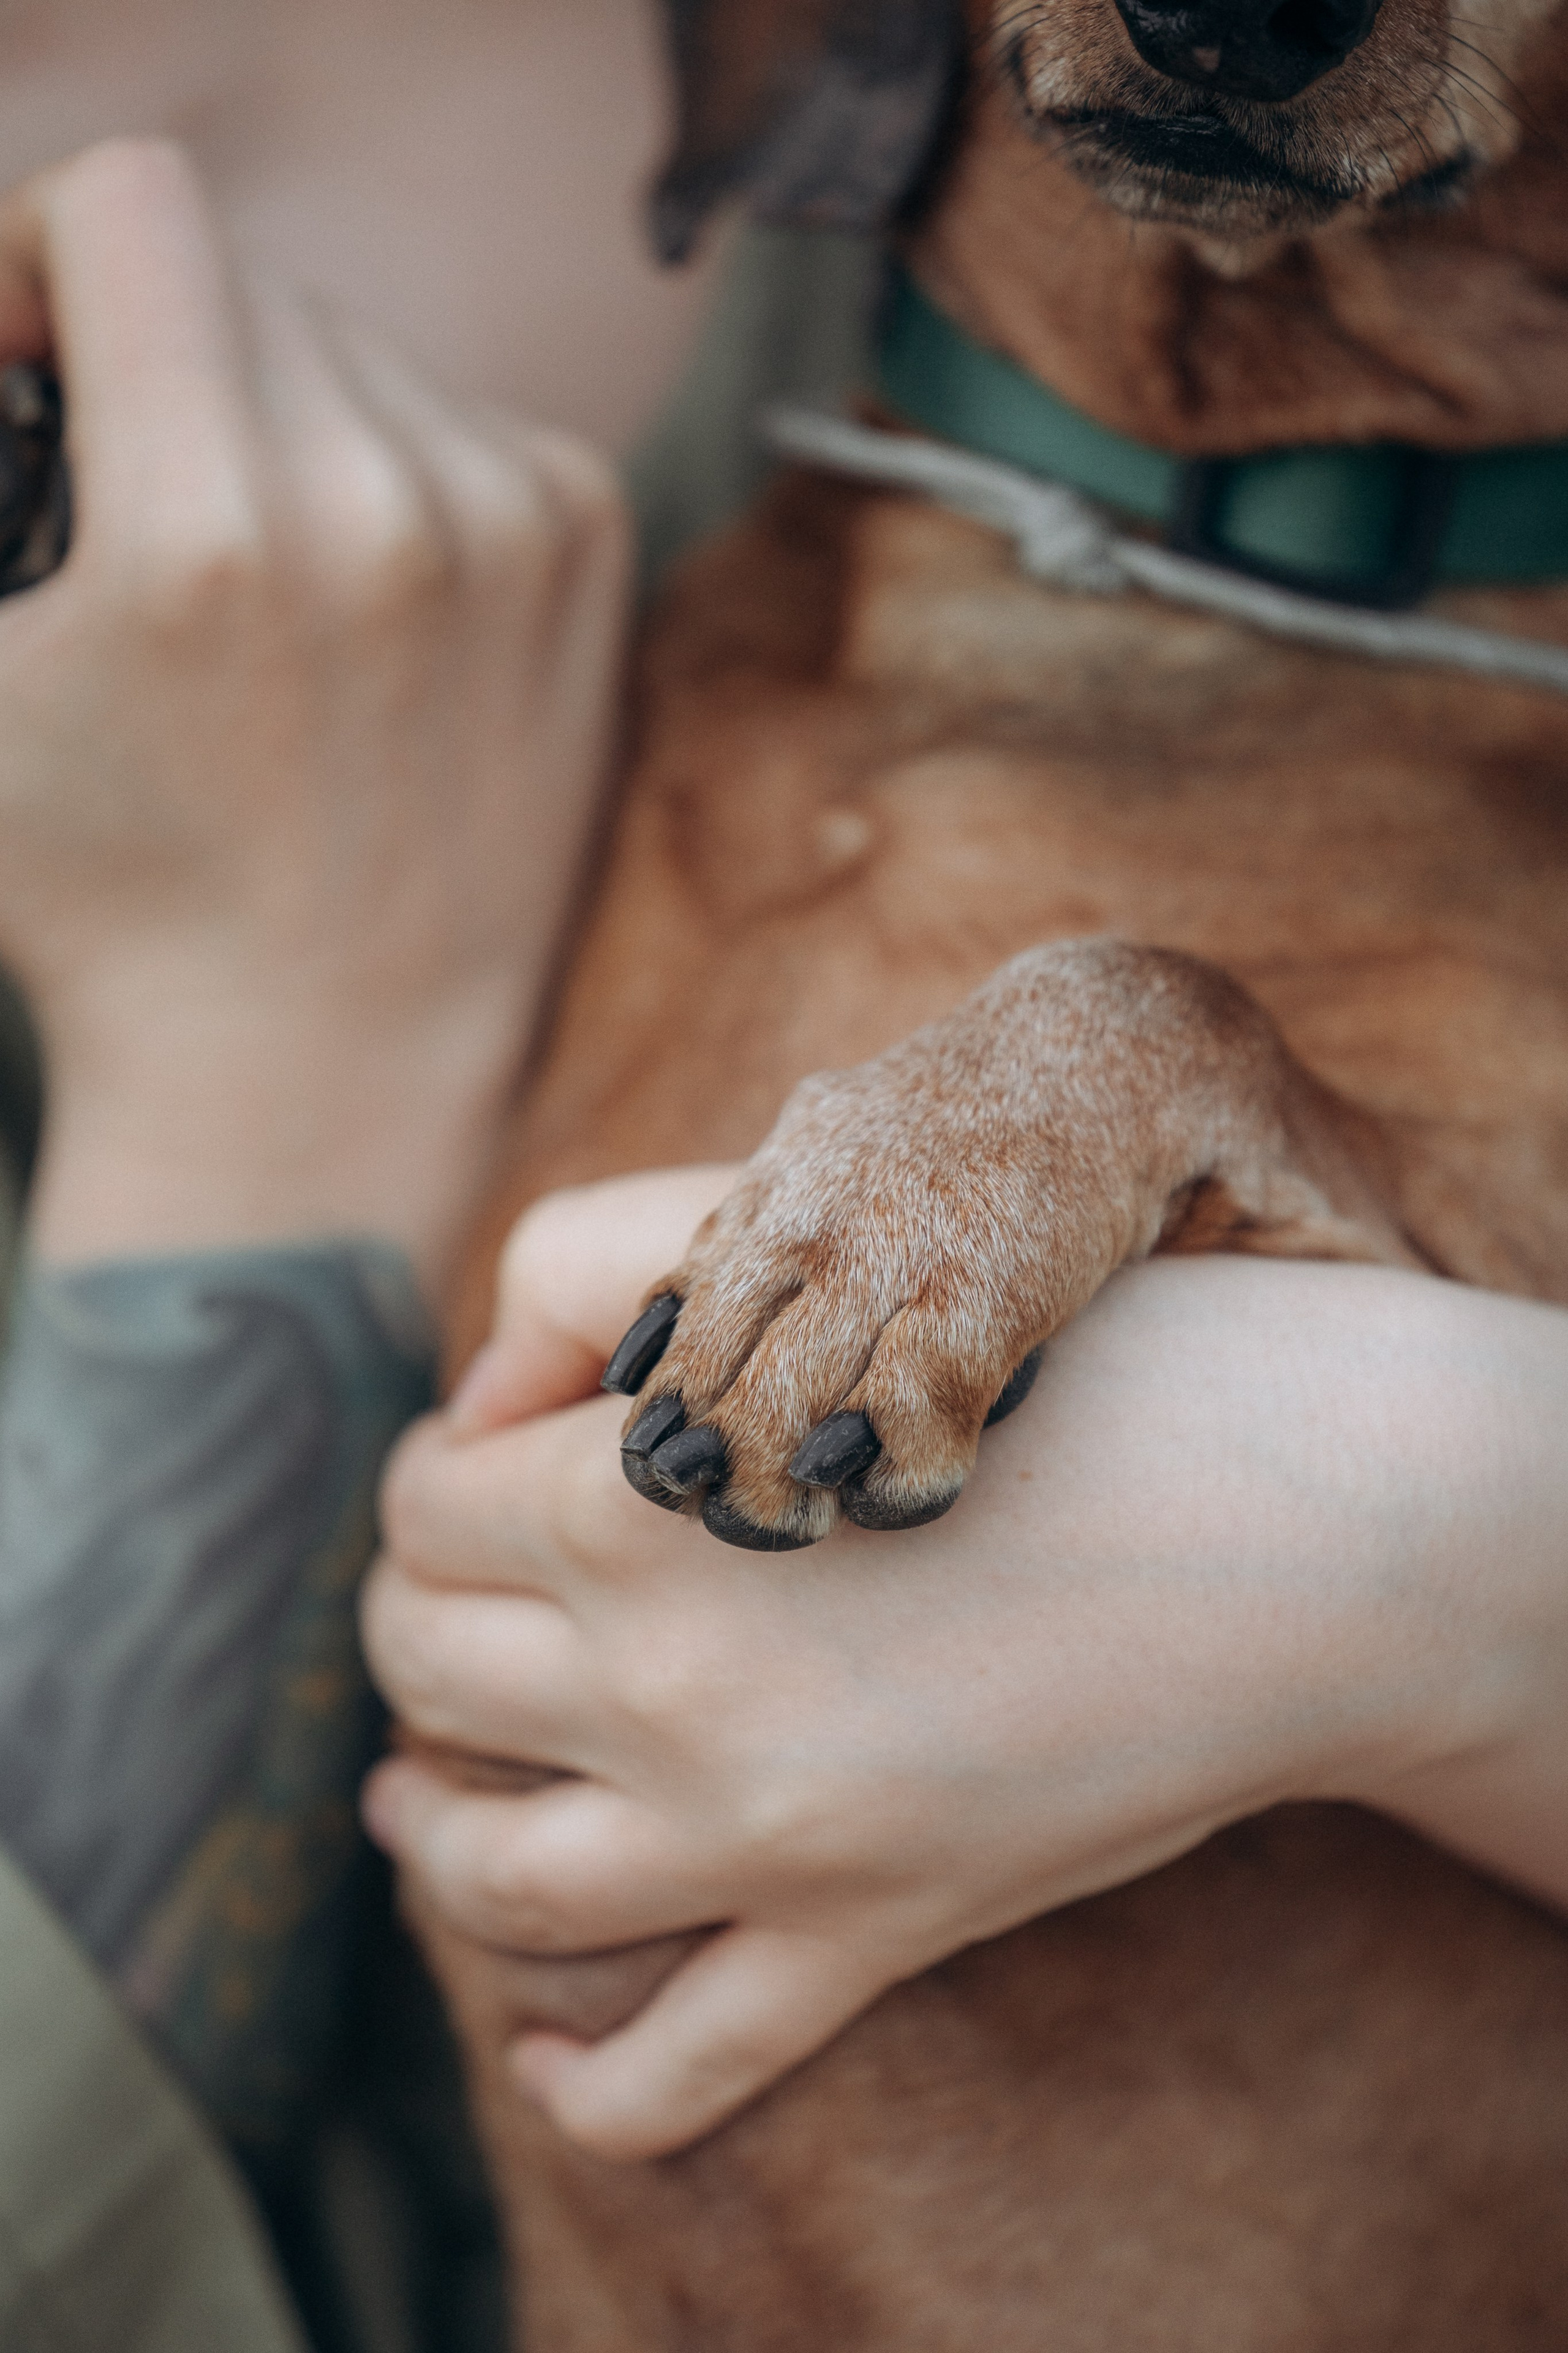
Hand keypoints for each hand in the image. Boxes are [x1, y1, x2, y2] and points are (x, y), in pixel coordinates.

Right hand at [0, 139, 629, 1289]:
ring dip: (284, 421)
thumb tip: (28, 373)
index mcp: (205, 530)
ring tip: (270, 590)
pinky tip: (376, 612)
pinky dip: (402, 475)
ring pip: (353, 350)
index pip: (128, 204)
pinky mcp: (584, 549)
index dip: (48, 258)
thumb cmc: (119, 909)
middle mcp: (380, 507)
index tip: (39, 367)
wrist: (324, 1066)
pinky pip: (461, 418)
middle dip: (162, 363)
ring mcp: (505, 525)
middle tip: (147, 513)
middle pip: (237, 280)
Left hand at [363, 1168, 1567, 2158]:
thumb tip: (487, 1407)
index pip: (428, 1504)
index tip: (495, 1458)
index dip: (445, 1469)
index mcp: (636, 1501)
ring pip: (496, 1879)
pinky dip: (589, 2087)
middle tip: (460, 1593)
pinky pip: (682, 2068)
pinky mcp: (874, 1934)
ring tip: (414, 1793)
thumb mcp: (825, 1251)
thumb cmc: (1076, 1355)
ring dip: (426, 1831)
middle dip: (417, 1621)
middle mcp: (668, 1684)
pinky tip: (548, 2059)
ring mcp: (765, 1837)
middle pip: (427, 1670)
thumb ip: (603, 1278)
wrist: (1303, 1516)